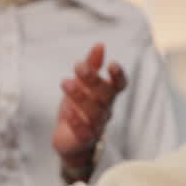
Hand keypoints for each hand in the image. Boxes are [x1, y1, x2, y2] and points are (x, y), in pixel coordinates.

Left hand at [53, 43, 126, 172]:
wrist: (69, 140)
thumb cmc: (78, 108)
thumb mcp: (82, 85)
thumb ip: (91, 66)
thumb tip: (99, 45)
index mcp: (106, 95)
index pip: (119, 85)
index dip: (118, 76)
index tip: (111, 64)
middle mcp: (105, 110)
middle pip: (105, 95)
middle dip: (93, 80)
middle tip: (79, 67)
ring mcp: (96, 126)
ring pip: (94, 112)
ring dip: (81, 96)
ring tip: (66, 83)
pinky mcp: (84, 139)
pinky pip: (83, 131)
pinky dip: (76, 121)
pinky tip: (67, 110)